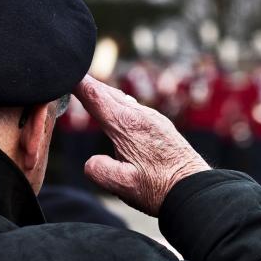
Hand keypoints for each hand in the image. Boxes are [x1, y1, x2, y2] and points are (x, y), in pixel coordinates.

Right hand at [74, 75, 209, 215]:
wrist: (196, 188)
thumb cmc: (160, 189)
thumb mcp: (123, 185)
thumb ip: (99, 170)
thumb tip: (90, 161)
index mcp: (126, 125)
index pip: (96, 96)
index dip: (78, 82)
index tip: (64, 71)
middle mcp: (141, 116)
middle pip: (108, 92)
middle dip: (89, 83)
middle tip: (72, 75)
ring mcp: (154, 119)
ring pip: (123, 99)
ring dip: (105, 93)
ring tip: (90, 88)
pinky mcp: (162, 125)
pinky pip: (136, 108)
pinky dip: (120, 103)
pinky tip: (118, 109)